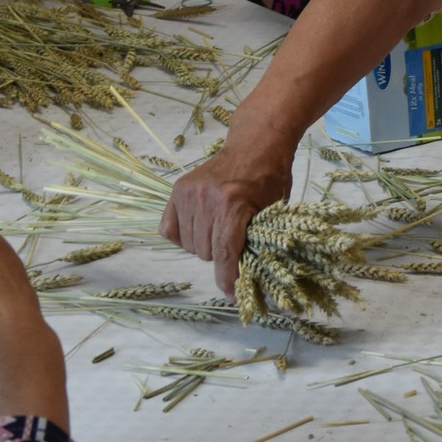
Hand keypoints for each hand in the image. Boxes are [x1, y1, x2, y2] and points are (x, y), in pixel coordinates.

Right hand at [161, 137, 293, 294]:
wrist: (255, 146)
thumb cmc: (269, 181)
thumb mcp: (272, 214)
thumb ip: (257, 244)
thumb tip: (250, 283)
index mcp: (234, 206)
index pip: (225, 254)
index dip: (227, 279)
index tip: (231, 294)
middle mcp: (207, 199)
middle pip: (204, 252)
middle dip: (218, 256)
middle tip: (232, 242)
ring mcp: (189, 193)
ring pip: (187, 244)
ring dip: (201, 245)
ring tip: (217, 230)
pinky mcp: (178, 189)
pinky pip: (169, 229)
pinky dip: (182, 235)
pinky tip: (198, 226)